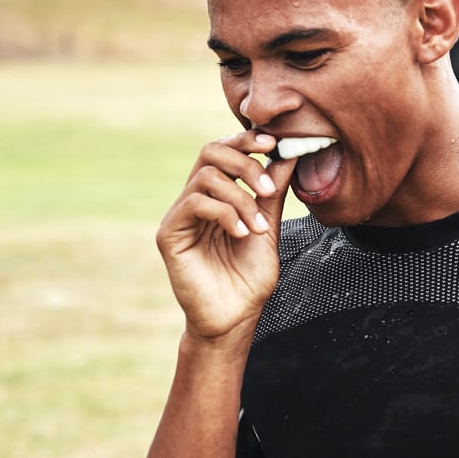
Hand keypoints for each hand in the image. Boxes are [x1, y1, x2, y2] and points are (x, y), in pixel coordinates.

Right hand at [156, 130, 292, 339]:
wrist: (235, 318)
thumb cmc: (249, 277)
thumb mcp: (268, 226)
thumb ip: (273, 191)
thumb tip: (288, 153)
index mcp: (218, 195)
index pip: (224, 150)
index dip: (246, 139)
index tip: (274, 143)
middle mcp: (195, 199)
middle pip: (210, 151)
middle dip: (245, 163)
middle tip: (268, 189)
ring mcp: (180, 215)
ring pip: (206, 177)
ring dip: (241, 197)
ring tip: (258, 226)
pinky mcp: (169, 234)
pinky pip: (194, 204)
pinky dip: (225, 213)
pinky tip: (241, 234)